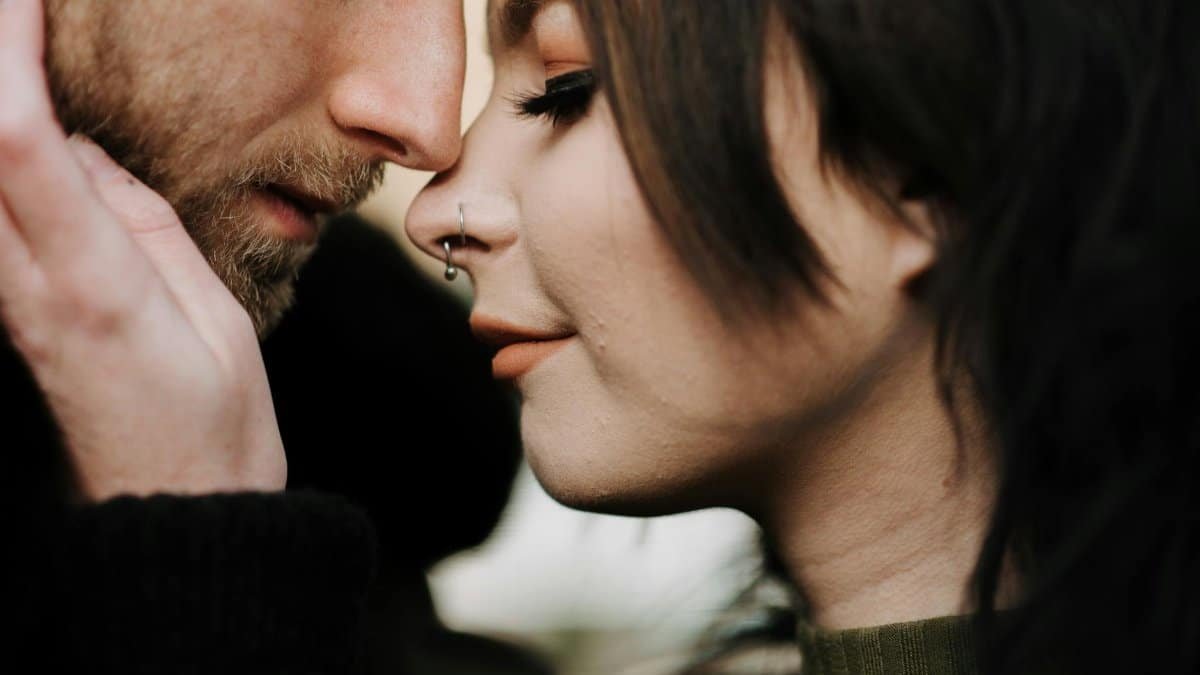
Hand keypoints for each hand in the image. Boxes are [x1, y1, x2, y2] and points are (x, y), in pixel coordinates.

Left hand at [0, 0, 285, 499]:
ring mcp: (3, 297)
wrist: (173, 508)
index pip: (16, 139)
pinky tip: (20, 123)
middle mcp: (24, 282)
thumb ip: (144, 222)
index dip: (7, 51)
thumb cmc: (214, 424)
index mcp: (92, 281)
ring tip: (21, 47)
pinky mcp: (8, 305)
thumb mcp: (213, 315)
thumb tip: (81, 147)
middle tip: (17, 12)